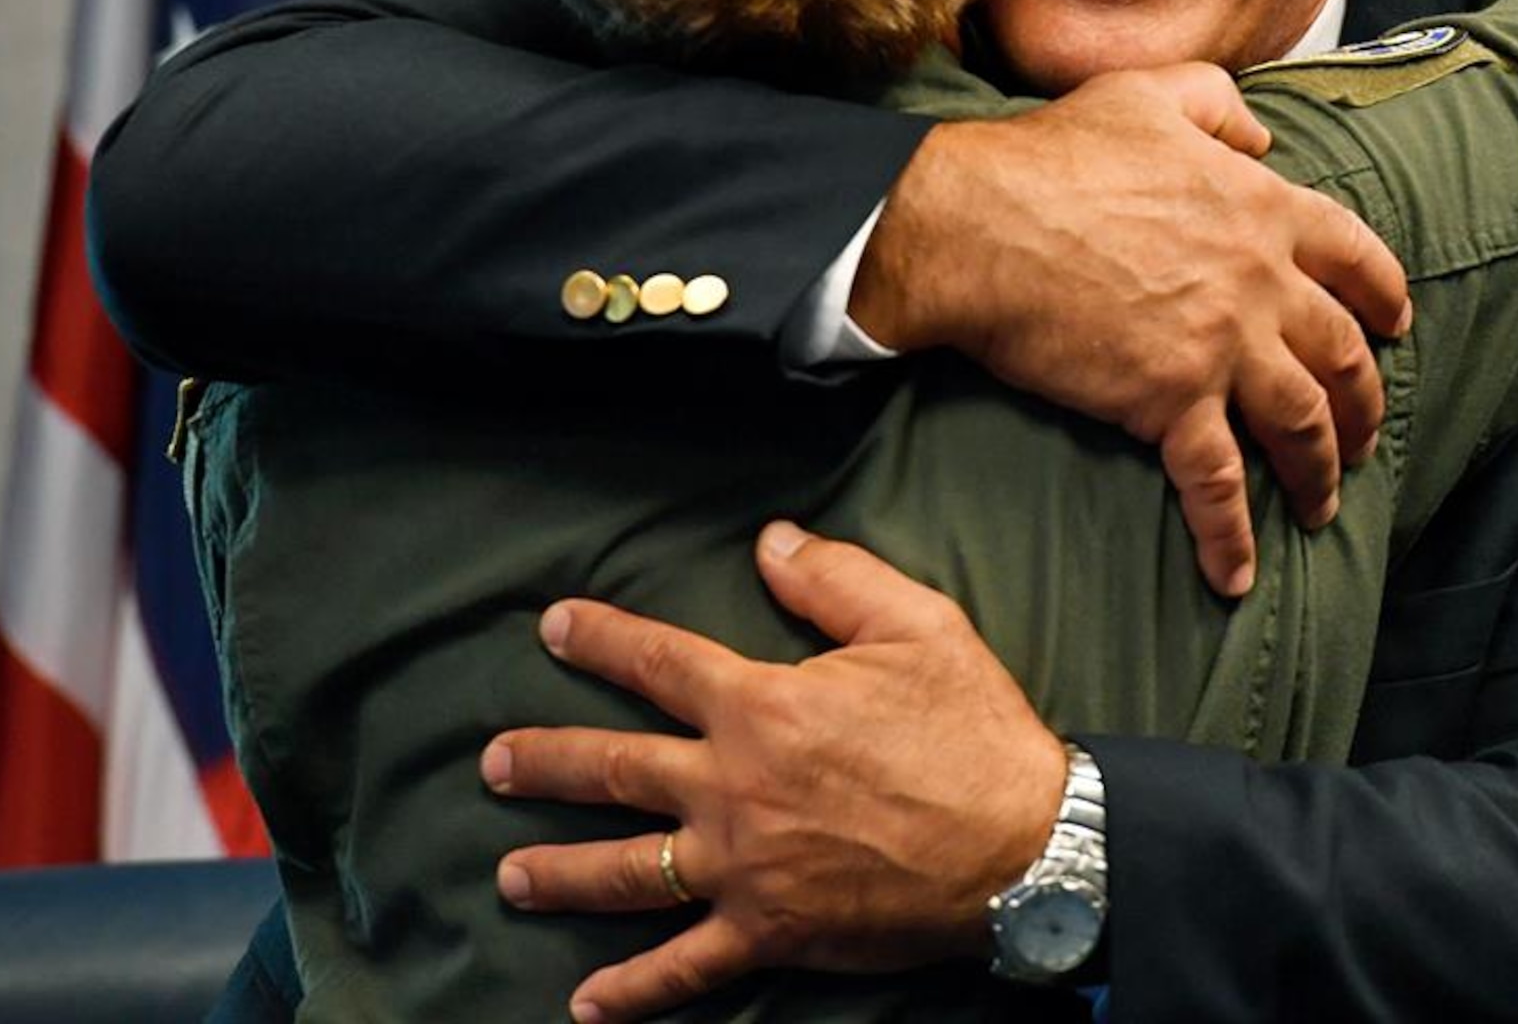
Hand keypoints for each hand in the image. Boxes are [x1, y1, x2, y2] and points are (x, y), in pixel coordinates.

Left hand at [485, 523, 1065, 1021]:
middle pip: (616, 769)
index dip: (600, 639)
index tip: (550, 626)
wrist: (1024, 845)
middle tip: (493, 763)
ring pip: (628, 869)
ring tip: (508, 873)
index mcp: (762, 706)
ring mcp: (745, 867)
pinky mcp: (770, 932)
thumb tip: (769, 541)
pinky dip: (634, 990)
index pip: (659, 662)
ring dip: (560, 872)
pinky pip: (686, 966)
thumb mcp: (916, 624)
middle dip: (546, 762)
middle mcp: (733, 787)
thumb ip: (834, 578)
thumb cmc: (970, 729)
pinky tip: (588, 1004)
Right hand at [851, 62, 1410, 596]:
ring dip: (1319, 474)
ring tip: (1321, 508)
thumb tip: (1259, 139)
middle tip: (1366, 435)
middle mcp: (1261, 282)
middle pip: (1342, 354)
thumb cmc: (1052, 155)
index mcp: (1261, 209)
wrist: (981, 223)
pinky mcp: (1170, 403)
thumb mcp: (1147, 95)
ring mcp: (1222, 347)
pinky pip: (1216, 483)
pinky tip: (1236, 575)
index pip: (1354, 256)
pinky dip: (1230, 535)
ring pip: (1302, 425)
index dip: (1384, 294)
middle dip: (1364, 402)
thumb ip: (1217, 107)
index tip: (1397, 325)